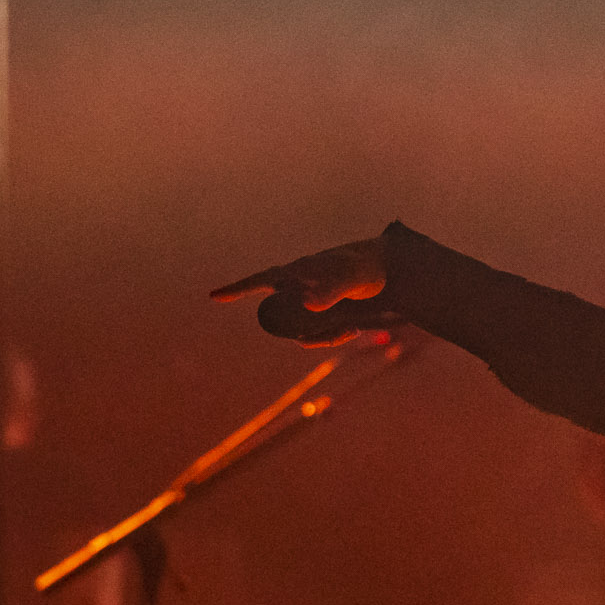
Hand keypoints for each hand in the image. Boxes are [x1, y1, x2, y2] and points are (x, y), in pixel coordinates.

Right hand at [211, 235, 397, 346]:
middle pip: (283, 318)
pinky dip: (332, 336)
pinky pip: (317, 332)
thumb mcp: (353, 278)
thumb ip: (331, 290)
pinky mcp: (323, 313)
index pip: (261, 280)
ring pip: (301, 330)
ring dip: (322, 336)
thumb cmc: (368, 267)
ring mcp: (310, 301)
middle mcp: (299, 286)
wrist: (390, 270)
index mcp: (299, 271)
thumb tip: (307, 303)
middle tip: (341, 328)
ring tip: (351, 328)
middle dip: (305, 332)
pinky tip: (353, 330)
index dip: (236, 289)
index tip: (213, 297)